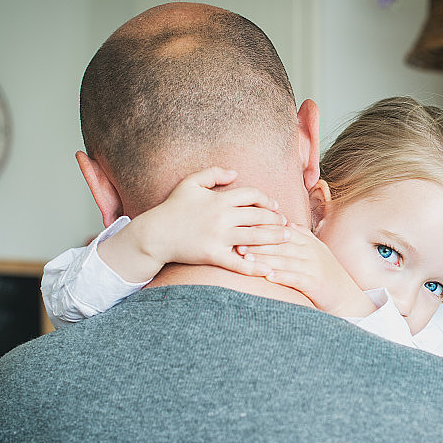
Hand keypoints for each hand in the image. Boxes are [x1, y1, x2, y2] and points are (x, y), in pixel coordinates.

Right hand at [99, 167, 288, 282]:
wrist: (155, 234)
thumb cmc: (173, 208)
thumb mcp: (190, 183)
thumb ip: (213, 173)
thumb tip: (235, 173)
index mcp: (219, 199)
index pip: (252, 195)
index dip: (267, 199)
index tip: (274, 206)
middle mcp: (222, 217)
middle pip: (259, 215)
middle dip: (276, 219)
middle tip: (286, 224)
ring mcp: (218, 237)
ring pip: (255, 237)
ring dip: (275, 238)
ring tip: (287, 239)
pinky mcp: (213, 255)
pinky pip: (239, 263)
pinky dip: (255, 268)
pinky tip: (269, 270)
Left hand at [237, 224, 375, 317]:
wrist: (346, 297)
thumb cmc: (326, 275)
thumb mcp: (316, 251)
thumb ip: (302, 236)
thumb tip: (286, 222)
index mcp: (307, 242)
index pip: (282, 231)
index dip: (263, 229)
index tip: (243, 228)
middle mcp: (310, 251)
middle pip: (280, 244)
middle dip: (258, 243)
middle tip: (237, 243)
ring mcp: (314, 266)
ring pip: (285, 260)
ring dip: (265, 258)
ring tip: (247, 258)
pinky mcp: (316, 282)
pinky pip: (296, 278)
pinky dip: (282, 276)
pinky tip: (268, 276)